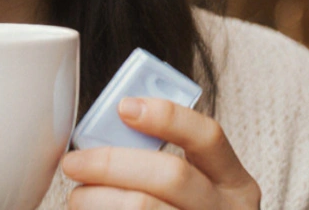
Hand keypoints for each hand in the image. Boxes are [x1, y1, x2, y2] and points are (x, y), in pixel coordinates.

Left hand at [61, 97, 260, 208]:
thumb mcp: (192, 185)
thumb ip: (160, 159)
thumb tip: (112, 125)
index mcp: (233, 183)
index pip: (208, 136)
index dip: (166, 116)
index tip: (124, 107)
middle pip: (170, 175)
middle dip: (112, 163)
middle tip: (75, 162)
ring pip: (144, 207)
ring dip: (99, 199)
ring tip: (78, 197)